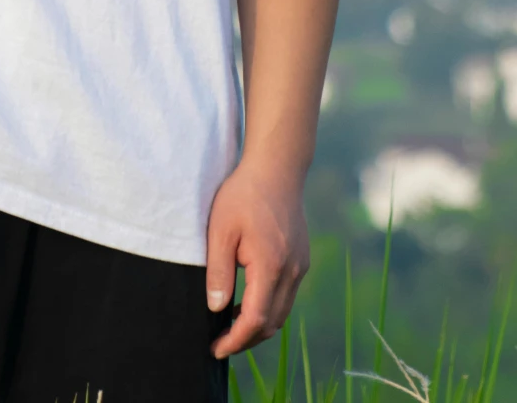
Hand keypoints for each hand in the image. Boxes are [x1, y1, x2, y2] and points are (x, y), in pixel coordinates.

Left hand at [204, 161, 310, 359]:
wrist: (277, 167)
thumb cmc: (244, 194)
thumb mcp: (220, 230)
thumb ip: (219, 271)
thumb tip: (216, 309)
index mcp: (271, 267)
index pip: (255, 320)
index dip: (235, 340)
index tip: (215, 349)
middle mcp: (291, 272)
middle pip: (272, 323)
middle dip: (246, 339)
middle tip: (220, 342)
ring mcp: (300, 266)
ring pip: (282, 312)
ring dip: (258, 325)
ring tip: (230, 325)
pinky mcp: (301, 259)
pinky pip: (286, 295)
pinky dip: (268, 307)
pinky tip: (248, 300)